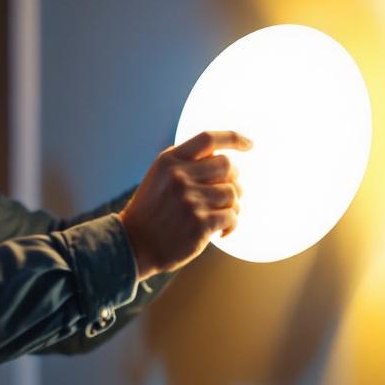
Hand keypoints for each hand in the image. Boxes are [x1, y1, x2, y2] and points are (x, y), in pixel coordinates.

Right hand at [119, 130, 250, 281]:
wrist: (134, 245)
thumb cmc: (152, 211)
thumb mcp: (159, 177)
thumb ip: (184, 163)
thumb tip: (222, 156)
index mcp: (169, 161)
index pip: (208, 139)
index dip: (233, 138)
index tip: (250, 145)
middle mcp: (179, 176)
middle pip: (228, 166)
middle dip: (234, 179)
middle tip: (228, 194)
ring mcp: (190, 200)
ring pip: (233, 193)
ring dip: (233, 205)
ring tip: (220, 215)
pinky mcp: (200, 223)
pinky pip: (232, 216)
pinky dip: (231, 224)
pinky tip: (221, 231)